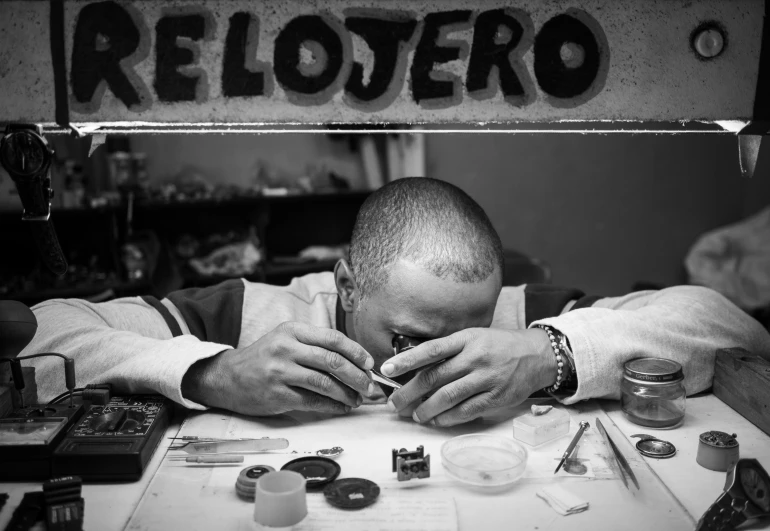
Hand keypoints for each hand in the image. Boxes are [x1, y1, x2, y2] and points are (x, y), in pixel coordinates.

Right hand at [182, 321, 375, 415]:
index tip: (370, 364)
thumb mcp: (287, 340)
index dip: (356, 352)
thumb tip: (356, 362)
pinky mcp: (277, 395)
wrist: (228, 377)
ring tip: (357, 399)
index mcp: (292, 330)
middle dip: (357, 376)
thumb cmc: (266, 358)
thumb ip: (316, 346)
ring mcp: (280, 372)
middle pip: (333, 361)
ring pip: (325, 383)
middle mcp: (286, 348)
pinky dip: (332, 406)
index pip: (333, 338)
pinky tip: (342, 407)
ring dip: (347, 394)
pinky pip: (313, 401)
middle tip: (370, 387)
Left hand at [383, 328, 556, 426]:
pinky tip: (436, 421)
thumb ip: (449, 351)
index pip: (431, 349)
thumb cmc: (498, 346)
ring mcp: (486, 378)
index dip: (407, 360)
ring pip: (447, 397)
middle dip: (409, 392)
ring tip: (413, 415)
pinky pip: (465, 411)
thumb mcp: (474, 338)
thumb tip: (416, 368)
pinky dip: (447, 418)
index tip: (387, 370)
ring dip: (426, 409)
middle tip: (394, 403)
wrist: (537, 355)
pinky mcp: (496, 397)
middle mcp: (475, 357)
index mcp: (466, 339)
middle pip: (434, 377)